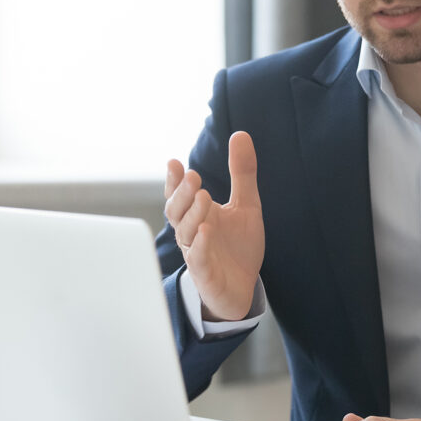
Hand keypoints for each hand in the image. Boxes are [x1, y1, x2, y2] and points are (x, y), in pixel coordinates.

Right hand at [164, 131, 264, 320]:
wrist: (243, 286)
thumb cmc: (237, 245)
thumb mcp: (246, 204)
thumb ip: (242, 173)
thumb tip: (240, 134)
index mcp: (198, 214)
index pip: (179, 195)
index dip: (173, 180)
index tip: (174, 162)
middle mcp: (192, 231)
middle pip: (177, 211)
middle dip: (181, 193)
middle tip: (192, 175)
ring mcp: (196, 252)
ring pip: (186, 233)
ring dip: (193, 214)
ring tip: (204, 196)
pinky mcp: (206, 273)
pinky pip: (198, 258)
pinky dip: (200, 245)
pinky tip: (206, 230)